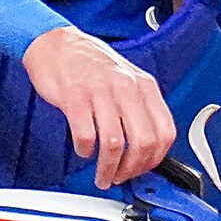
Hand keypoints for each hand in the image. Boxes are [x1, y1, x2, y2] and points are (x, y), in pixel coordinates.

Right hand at [23, 27, 175, 187]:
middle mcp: (126, 87)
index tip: (144, 169)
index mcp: (144, 86)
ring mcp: (100, 92)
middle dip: (132, 169)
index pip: (165, 131)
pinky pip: (85, 135)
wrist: (56, 43)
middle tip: (121, 177)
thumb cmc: (90, 65)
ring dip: (108, 168)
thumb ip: (139, 109)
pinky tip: (83, 150)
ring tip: (102, 175)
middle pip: (143, 141)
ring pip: (115, 143)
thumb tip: (147, 147)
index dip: (156, 158)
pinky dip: (85, 151)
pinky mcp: (74, 97)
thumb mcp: (127, 80)